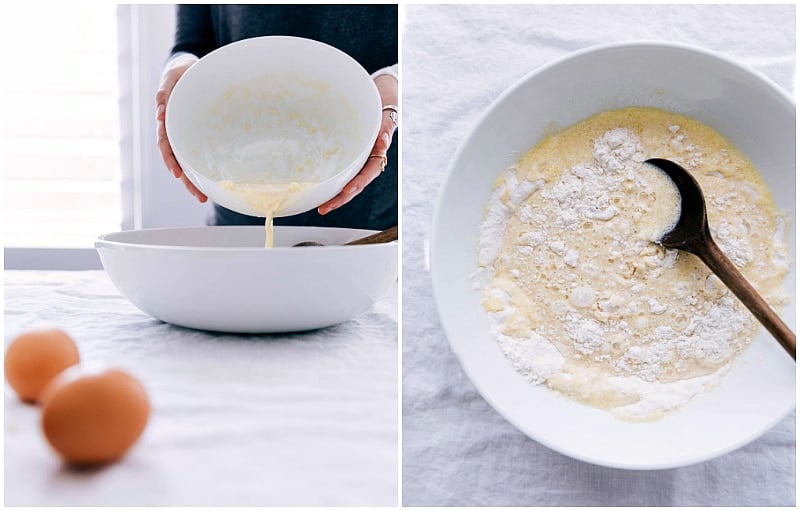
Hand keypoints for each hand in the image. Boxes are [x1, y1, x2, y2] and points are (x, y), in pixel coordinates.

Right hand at [155, 55, 207, 202]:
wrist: (191, 69)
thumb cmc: (181, 72)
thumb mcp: (173, 76)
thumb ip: (165, 89)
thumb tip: (159, 107)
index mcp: (168, 121)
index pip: (166, 145)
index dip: (171, 160)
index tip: (178, 175)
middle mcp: (176, 132)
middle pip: (179, 161)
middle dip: (187, 180)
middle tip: (200, 196)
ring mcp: (187, 135)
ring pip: (190, 162)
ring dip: (196, 181)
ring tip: (205, 197)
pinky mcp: (199, 134)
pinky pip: (201, 153)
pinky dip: (205, 167)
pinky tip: (215, 181)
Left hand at [318, 73, 397, 214]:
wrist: (382, 95)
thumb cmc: (386, 105)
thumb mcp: (388, 116)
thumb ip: (387, 128)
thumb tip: (384, 141)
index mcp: (376, 154)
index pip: (367, 175)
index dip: (356, 185)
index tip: (345, 193)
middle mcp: (365, 159)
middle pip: (353, 184)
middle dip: (339, 198)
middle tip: (323, 208)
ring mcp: (355, 157)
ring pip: (344, 179)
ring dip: (332, 193)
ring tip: (319, 205)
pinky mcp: (344, 150)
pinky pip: (336, 165)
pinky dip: (328, 176)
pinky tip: (316, 183)